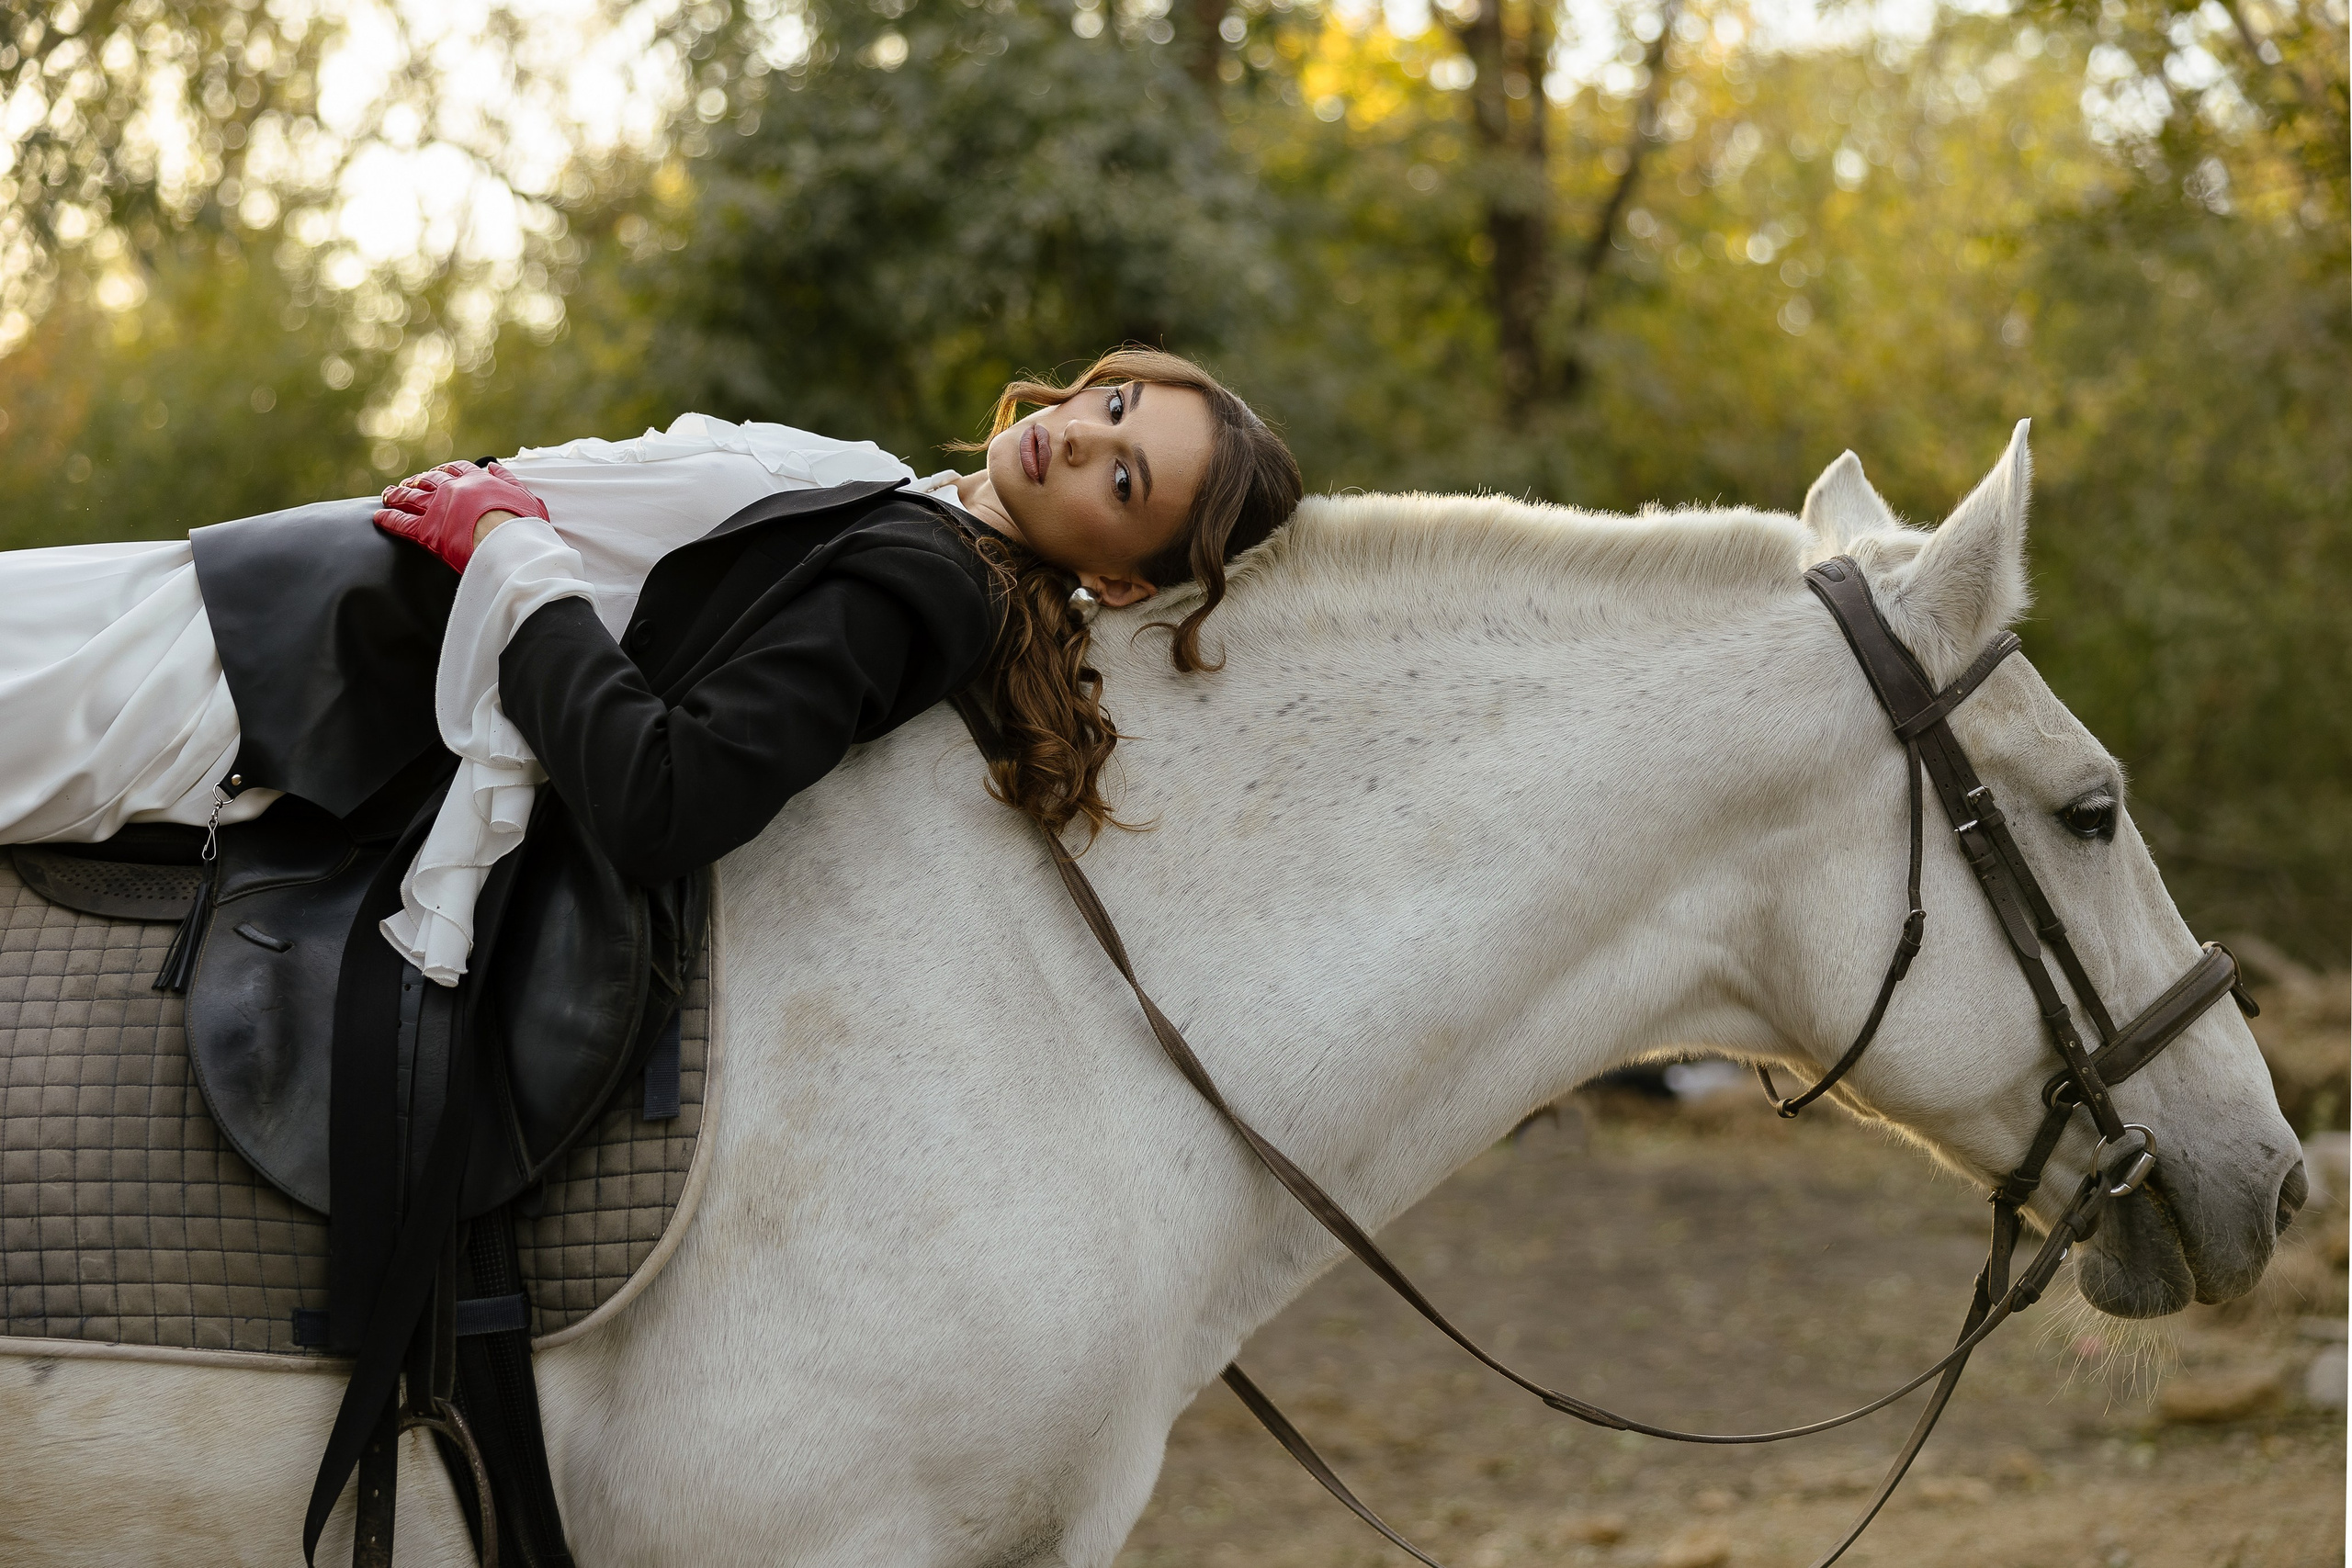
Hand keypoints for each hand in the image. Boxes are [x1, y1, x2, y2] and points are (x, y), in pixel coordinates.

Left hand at [372, 459, 548, 572]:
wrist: (510, 544)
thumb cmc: (523, 525)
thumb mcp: (524, 496)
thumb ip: (507, 479)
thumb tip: (494, 466)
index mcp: (477, 481)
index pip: (458, 469)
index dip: (447, 470)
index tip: (440, 471)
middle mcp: (454, 490)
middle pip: (429, 480)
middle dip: (418, 481)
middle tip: (409, 483)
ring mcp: (438, 509)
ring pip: (411, 498)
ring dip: (397, 495)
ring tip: (388, 495)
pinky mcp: (427, 531)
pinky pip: (401, 523)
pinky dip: (388, 519)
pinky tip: (379, 517)